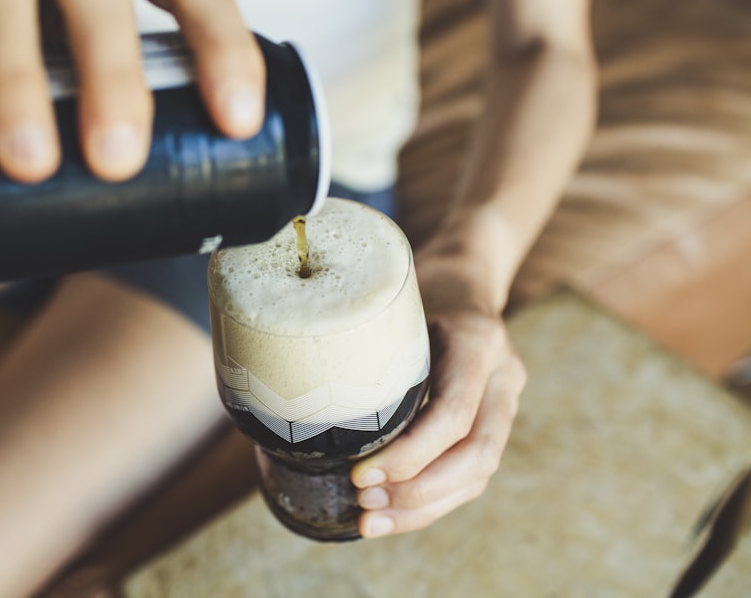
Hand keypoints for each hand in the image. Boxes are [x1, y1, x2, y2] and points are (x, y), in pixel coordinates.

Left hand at [350, 239, 527, 537]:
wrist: (464, 272)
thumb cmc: (415, 280)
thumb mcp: (389, 293)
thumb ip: (361, 333)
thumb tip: (289, 380)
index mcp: (478, 340)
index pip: (454, 412)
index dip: (409, 454)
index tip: (359, 474)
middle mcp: (503, 374)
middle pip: (476, 456)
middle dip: (417, 493)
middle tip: (362, 505)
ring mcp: (504, 399)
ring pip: (478, 473)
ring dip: (424, 507)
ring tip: (369, 522)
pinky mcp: (493, 419)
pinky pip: (472, 473)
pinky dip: (432, 500)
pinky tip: (391, 515)